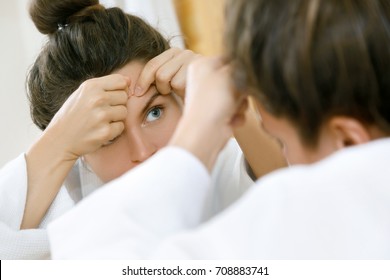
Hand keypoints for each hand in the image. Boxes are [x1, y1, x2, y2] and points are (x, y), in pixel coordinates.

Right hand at [45, 74, 129, 160]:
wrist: (60, 139)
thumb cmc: (73, 114)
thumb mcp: (83, 93)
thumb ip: (105, 85)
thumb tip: (129, 81)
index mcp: (91, 86)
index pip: (121, 81)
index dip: (119, 89)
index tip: (110, 97)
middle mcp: (97, 99)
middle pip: (124, 96)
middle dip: (117, 104)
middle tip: (102, 111)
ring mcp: (102, 116)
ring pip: (124, 112)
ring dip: (116, 117)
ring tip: (101, 121)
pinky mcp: (105, 132)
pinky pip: (121, 126)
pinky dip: (113, 130)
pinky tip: (100, 130)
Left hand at [134, 48, 200, 96]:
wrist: (211, 105)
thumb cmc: (190, 96)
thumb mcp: (171, 84)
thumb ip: (158, 77)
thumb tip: (134, 88)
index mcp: (175, 53)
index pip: (153, 65)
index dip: (143, 80)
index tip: (137, 93)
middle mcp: (185, 52)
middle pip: (158, 72)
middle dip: (160, 88)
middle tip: (170, 93)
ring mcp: (193, 57)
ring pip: (164, 77)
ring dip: (171, 90)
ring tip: (183, 92)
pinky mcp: (198, 66)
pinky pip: (176, 83)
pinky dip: (181, 92)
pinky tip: (192, 92)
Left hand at [170, 56, 247, 170]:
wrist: (205, 133)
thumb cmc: (212, 101)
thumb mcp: (229, 74)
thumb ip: (240, 64)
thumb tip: (248, 64)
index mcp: (203, 65)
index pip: (229, 57)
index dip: (240, 67)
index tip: (244, 74)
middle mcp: (206, 80)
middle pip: (237, 78)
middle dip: (242, 88)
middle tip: (237, 93)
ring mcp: (213, 98)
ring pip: (240, 95)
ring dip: (241, 104)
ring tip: (232, 109)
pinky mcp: (219, 114)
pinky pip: (237, 110)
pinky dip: (237, 116)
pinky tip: (230, 119)